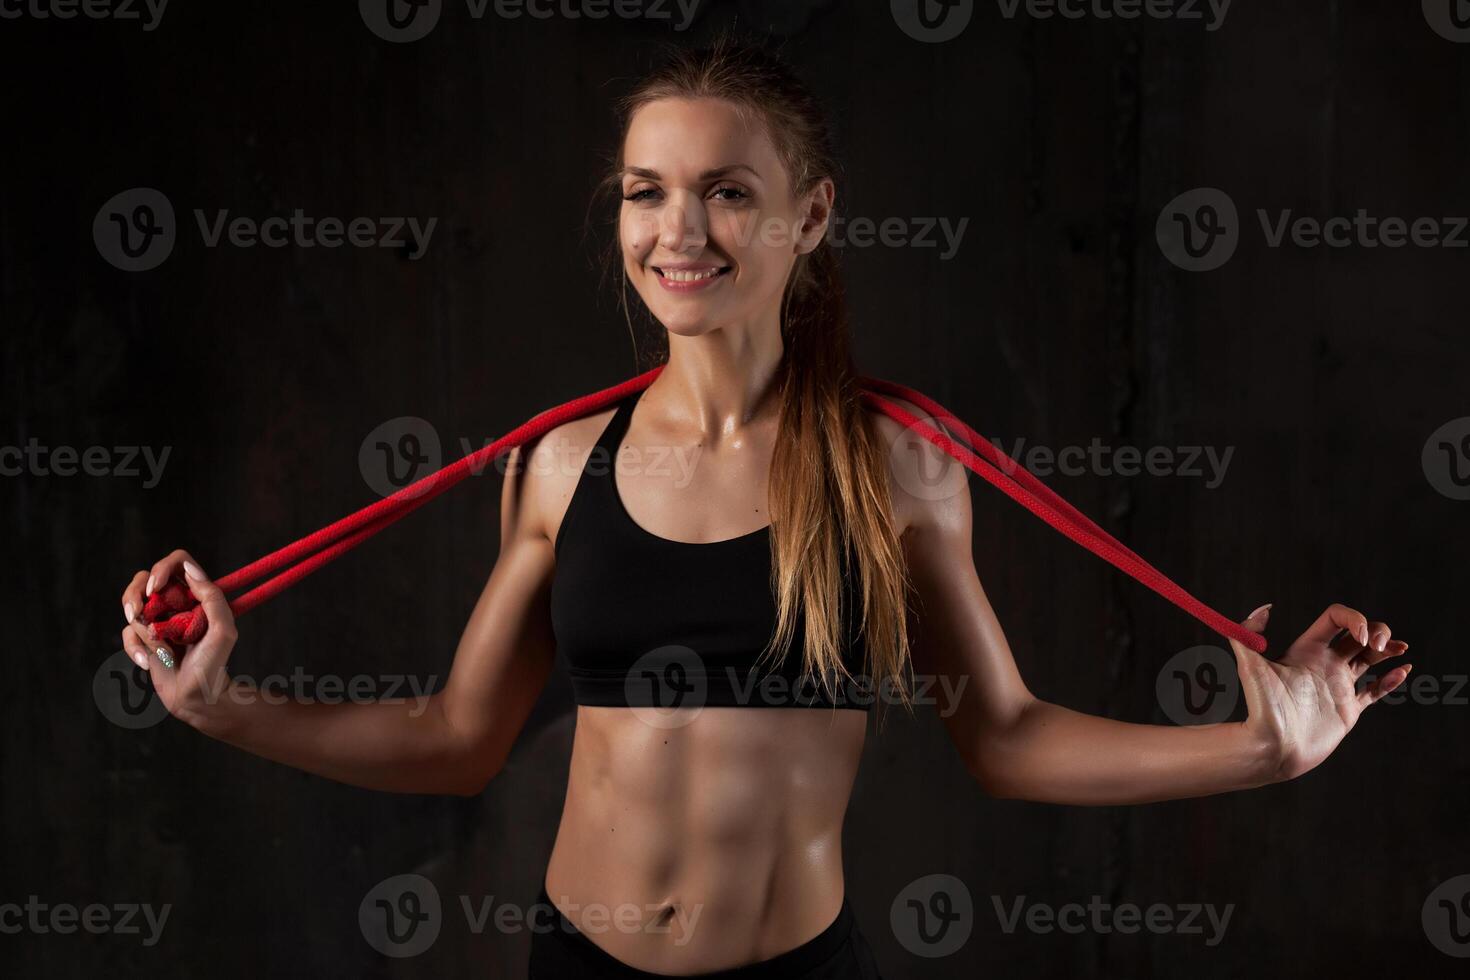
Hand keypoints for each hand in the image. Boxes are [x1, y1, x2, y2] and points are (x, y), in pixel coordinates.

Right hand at [119, 549, 238, 727]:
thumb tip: (189, 570)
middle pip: (144, 579)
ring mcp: (157, 620)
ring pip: (132, 606)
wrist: (198, 696)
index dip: (162, 568)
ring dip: (143, 631)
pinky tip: (149, 663)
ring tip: (160, 650)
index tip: (156, 588)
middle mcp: (175, 602)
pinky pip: (127, 633)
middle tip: (138, 613)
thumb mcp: (223, 630)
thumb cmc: (214, 663)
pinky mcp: (143, 638)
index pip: (177, 563)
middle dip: (135, 595)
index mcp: (196, 594)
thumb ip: (212, 597)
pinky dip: (136, 649)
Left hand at [1232, 603, 1409, 782]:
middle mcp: (1324, 664)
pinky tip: (1403, 670)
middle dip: (1377, 631)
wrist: (1272, 747)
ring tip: (1399, 649)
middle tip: (1380, 646)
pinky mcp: (1348, 710)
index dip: (1354, 618)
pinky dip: (1391, 680)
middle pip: (1357, 635)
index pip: (1336, 619)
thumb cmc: (1261, 708)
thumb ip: (1247, 633)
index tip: (1362, 635)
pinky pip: (1375, 691)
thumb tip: (1265, 607)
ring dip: (1388, 649)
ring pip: (1370, 659)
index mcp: (1307, 650)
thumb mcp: (1250, 666)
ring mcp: (1338, 686)